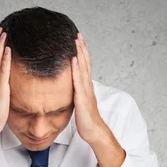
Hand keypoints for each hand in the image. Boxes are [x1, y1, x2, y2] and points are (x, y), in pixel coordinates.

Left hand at [72, 33, 124, 166]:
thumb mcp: (80, 104)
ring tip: (76, 41)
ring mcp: (85, 92)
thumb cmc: (87, 121)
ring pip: (83, 69)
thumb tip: (72, 89)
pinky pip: (78, 82)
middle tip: (78, 34)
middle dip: (81, 48)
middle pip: (86, 63)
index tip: (78, 40)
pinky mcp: (82, 98)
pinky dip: (76, 70)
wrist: (94, 132)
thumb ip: (77, 94)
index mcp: (86, 87)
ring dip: (80, 54)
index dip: (82, 52)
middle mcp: (87, 87)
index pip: (85, 66)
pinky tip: (73, 60)